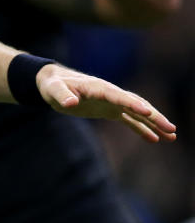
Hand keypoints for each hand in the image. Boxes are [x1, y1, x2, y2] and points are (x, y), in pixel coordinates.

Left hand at [36, 63, 176, 142]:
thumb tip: (71, 103)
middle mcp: (109, 93)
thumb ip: (63, 96)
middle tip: (171, 129)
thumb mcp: (53, 90)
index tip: (148, 112)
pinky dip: (141, 128)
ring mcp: (111, 102)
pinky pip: (129, 119)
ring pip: (136, 112)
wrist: (52, 82)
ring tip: (171, 136)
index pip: (119, 96)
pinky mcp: (108, 109)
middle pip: (135, 104)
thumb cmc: (52, 85)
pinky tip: (154, 139)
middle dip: (153, 116)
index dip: (133, 104)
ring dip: (153, 123)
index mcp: (98, 87)